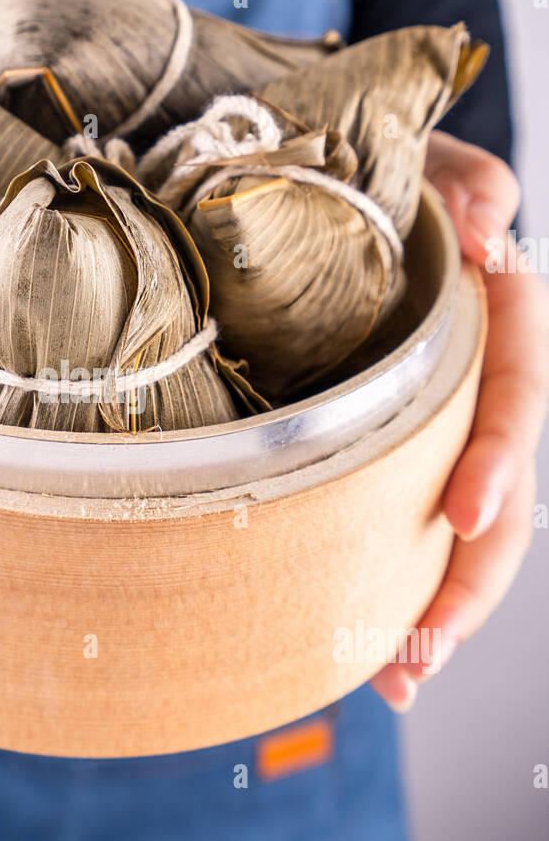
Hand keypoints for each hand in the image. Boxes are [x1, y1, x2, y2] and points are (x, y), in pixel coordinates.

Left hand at [373, 131, 548, 710]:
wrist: (323, 192)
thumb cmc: (375, 172)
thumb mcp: (423, 159)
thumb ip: (466, 184)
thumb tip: (493, 233)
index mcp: (500, 323)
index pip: (517, 398)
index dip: (504, 458)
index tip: (464, 514)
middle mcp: (480, 388)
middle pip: (503, 498)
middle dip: (468, 580)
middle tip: (419, 653)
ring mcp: (443, 429)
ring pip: (463, 533)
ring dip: (436, 609)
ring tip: (396, 681)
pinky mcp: (399, 454)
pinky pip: (409, 526)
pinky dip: (398, 586)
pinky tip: (367, 650)